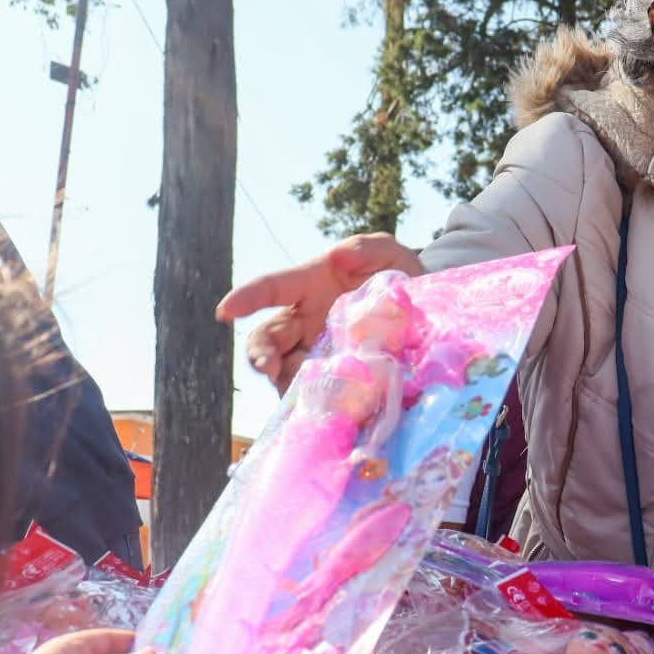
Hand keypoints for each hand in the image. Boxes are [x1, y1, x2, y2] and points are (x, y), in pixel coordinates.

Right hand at [216, 233, 423, 392]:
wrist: (427, 313)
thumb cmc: (398, 277)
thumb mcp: (388, 254)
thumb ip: (367, 248)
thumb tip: (339, 255)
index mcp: (309, 287)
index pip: (271, 289)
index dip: (246, 298)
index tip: (226, 311)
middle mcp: (305, 323)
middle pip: (267, 339)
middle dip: (260, 354)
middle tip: (268, 367)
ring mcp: (317, 353)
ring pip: (283, 371)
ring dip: (284, 381)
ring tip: (300, 387)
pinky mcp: (335, 378)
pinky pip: (313, 393)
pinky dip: (311, 401)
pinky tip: (322, 406)